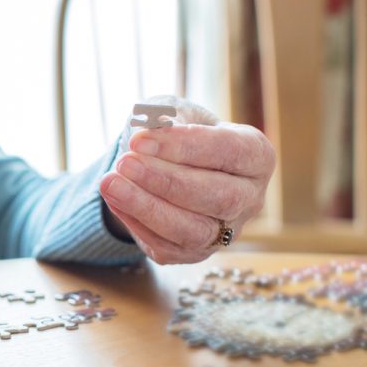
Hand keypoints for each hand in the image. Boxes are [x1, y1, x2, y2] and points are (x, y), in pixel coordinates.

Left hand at [99, 96, 275, 263]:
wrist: (170, 167)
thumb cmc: (178, 136)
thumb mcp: (175, 114)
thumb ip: (165, 116)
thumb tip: (145, 126)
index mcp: (256, 156)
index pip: (228, 151)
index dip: (183, 146)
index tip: (139, 140)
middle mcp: (249, 198)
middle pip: (217, 196)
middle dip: (166, 180)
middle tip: (125, 163)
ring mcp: (225, 231)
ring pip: (193, 230)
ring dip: (147, 207)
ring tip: (110, 184)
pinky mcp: (195, 253)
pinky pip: (167, 246)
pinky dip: (136, 223)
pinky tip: (114, 199)